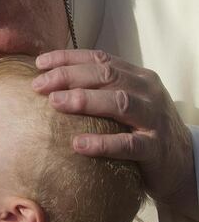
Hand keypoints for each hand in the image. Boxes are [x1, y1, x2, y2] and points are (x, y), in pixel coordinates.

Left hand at [33, 49, 197, 217]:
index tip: (39, 64)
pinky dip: (102, 143)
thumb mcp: (124, 102)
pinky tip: (78, 144)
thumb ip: (98, 89)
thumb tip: (50, 81)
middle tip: (39, 85)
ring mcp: (153, 118)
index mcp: (137, 77)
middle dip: (68, 76)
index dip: (68, 58)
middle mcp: (147, 92)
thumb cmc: (142, 129)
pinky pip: (128, 144)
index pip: (99, 59)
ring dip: (84, 100)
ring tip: (54, 103)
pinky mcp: (156, 148)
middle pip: (105, 76)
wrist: (183, 163)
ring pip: (119, 102)